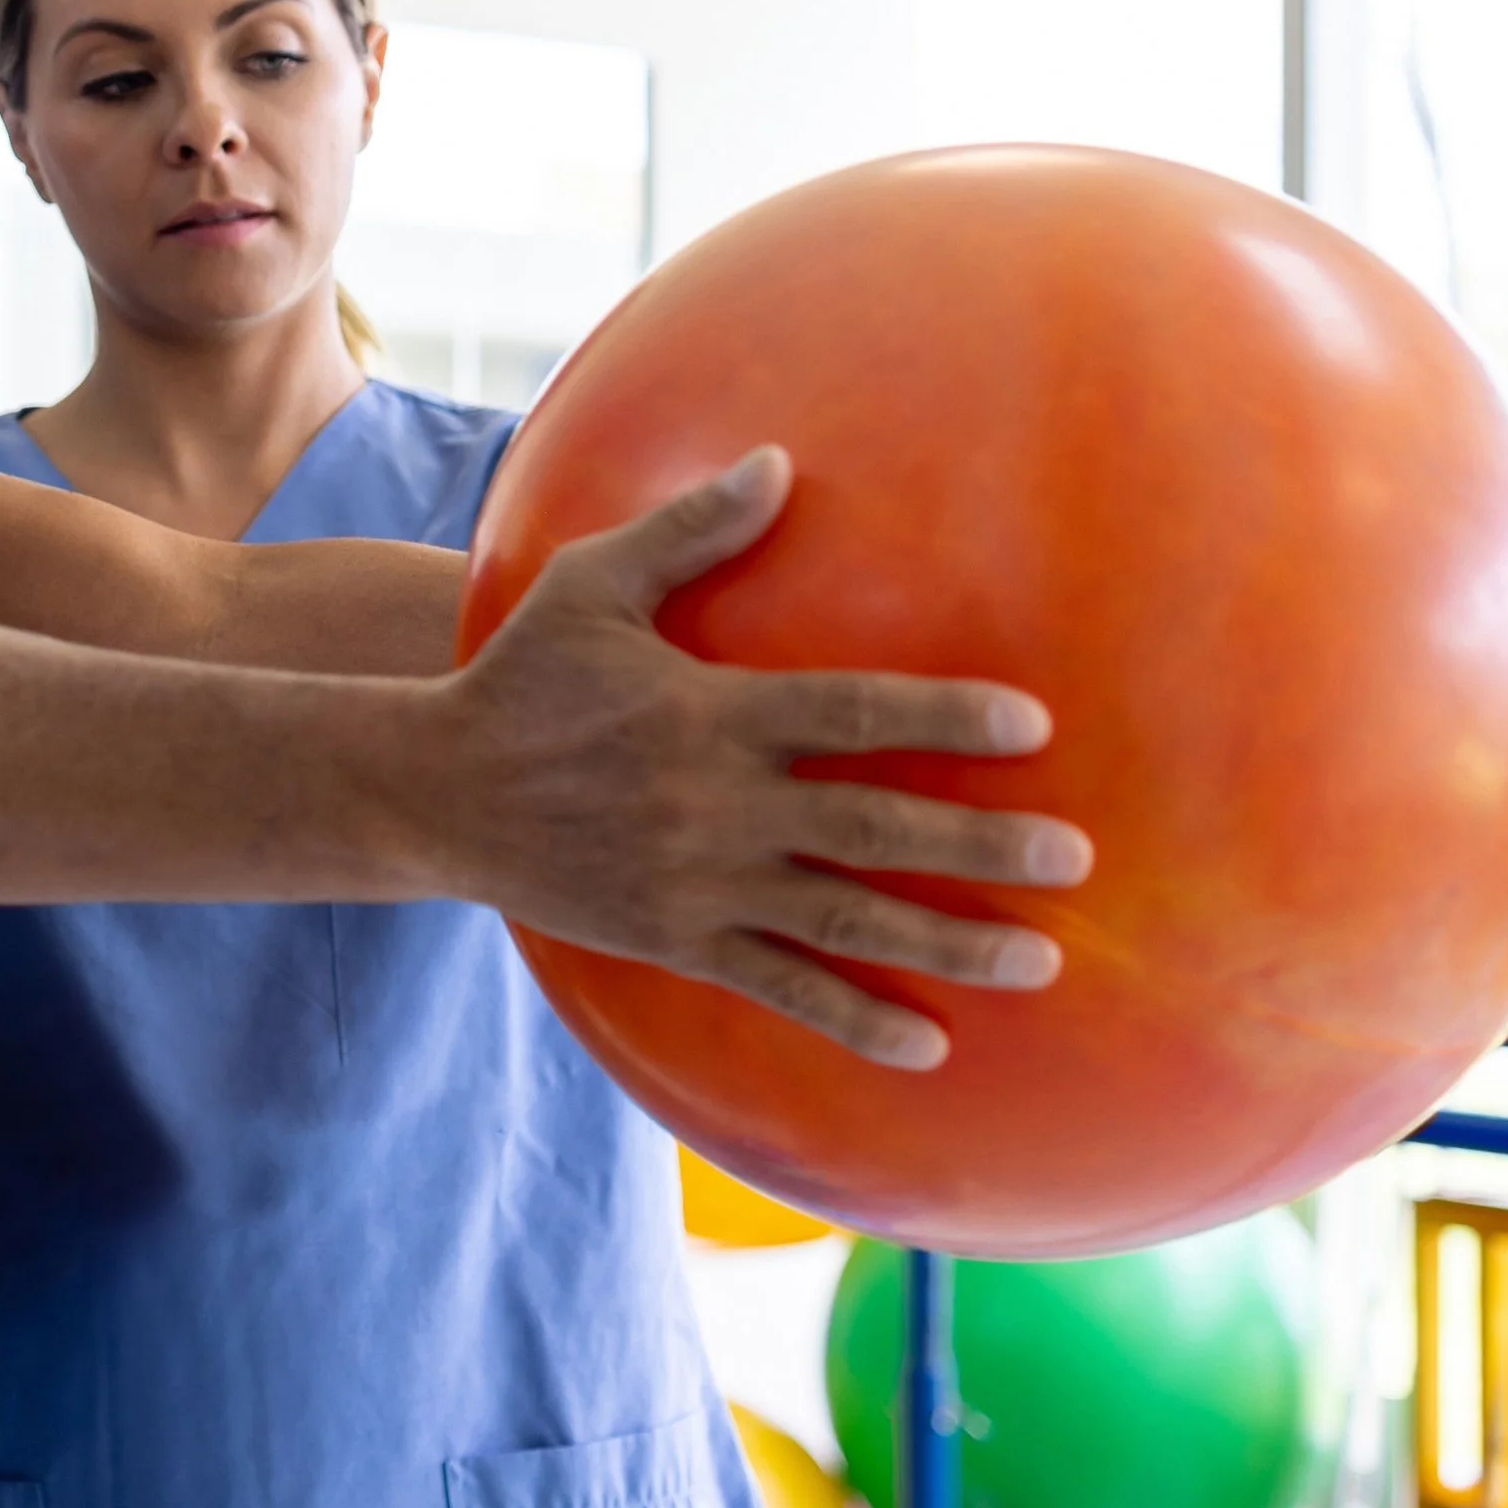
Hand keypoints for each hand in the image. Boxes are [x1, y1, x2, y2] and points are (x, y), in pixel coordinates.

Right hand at [431, 448, 1090, 1068]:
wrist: (433, 793)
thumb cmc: (520, 675)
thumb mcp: (592, 585)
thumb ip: (691, 530)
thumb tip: (779, 462)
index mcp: (709, 714)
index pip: (849, 715)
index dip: (942, 720)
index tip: (1032, 725)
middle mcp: (715, 806)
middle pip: (872, 828)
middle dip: (981, 845)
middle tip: (1074, 855)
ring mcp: (699, 884)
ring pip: (845, 920)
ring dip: (947, 943)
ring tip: (1040, 959)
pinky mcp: (675, 940)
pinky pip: (778, 989)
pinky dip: (853, 1019)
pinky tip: (927, 1045)